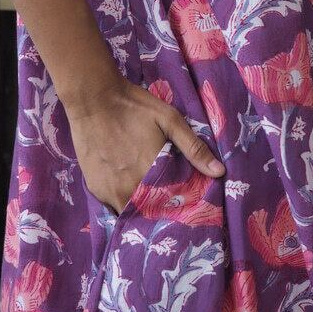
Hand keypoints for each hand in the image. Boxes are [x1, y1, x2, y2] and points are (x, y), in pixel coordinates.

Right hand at [65, 75, 225, 214]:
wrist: (93, 98)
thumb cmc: (134, 106)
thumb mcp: (169, 120)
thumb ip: (194, 148)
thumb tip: (219, 172)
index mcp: (152, 174)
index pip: (170, 206)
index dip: (178, 208)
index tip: (185, 206)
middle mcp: (129, 189)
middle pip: (149, 213)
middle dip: (160, 211)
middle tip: (168, 202)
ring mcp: (109, 191)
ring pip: (130, 212)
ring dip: (141, 209)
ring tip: (150, 199)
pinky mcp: (95, 188)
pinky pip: (113, 205)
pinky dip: (123, 201)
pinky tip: (129, 189)